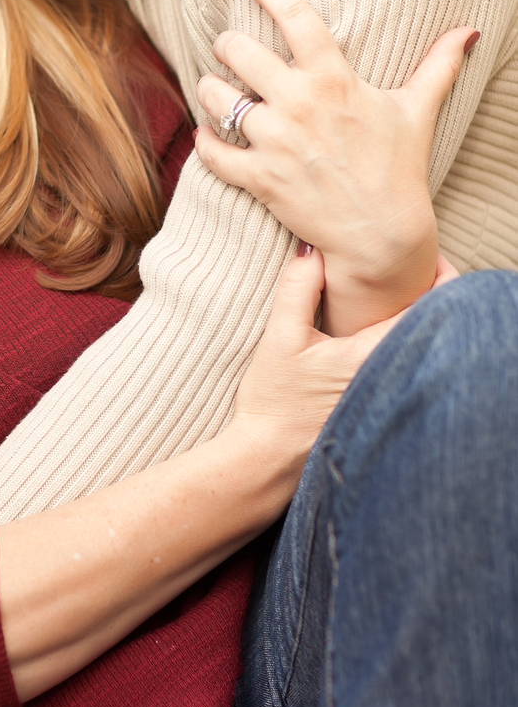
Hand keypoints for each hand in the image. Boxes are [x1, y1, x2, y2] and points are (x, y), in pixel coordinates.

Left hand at [194, 0, 476, 335]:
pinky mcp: (259, 178)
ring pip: (215, 96)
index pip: (294, 17)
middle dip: (228, 45)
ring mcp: (275, 142)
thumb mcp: (417, 111)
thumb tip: (468, 32)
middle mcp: (299, 104)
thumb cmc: (398, 168)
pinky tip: (210, 135)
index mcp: (334, 80)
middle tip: (231, 49)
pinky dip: (204, 141)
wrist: (380, 233)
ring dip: (210, 89)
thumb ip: (437, 66)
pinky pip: (211, 151)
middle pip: (238, 50)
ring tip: (217, 90)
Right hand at [233, 243, 410, 457]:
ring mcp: (385, 393)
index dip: (437, 277)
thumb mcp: (280, 337)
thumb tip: (313, 250)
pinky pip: (401, 364)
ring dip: (413, 318)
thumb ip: (298, 288)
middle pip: (428, 327)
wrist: (269, 456)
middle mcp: (388, 375)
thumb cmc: (274, 402)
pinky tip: (377, 332)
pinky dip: (400, 342)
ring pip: (416, 346)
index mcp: (371, 354)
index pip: (426, 309)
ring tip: (396, 292)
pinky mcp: (376, 403)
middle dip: (427, 294)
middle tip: (411, 266)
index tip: (427, 256)